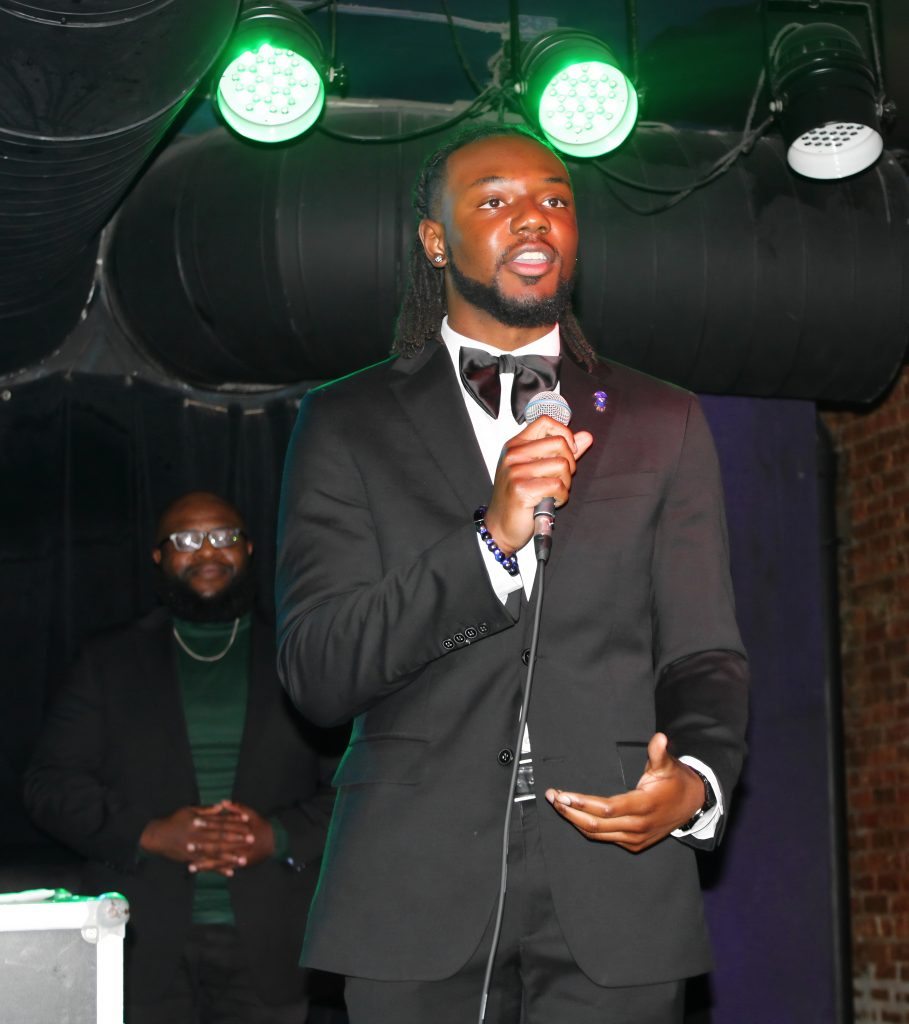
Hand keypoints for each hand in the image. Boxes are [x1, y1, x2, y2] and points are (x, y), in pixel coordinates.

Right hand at [139, 801, 274, 875]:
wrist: (157, 836)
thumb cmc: (174, 820)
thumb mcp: (189, 810)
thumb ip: (206, 810)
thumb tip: (221, 806)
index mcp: (198, 821)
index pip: (220, 820)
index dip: (234, 820)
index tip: (247, 820)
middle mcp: (197, 835)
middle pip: (220, 837)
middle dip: (237, 838)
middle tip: (251, 839)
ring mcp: (194, 849)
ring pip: (215, 853)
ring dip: (231, 856)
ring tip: (244, 859)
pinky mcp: (191, 859)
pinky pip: (207, 865)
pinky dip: (218, 869)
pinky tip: (230, 872)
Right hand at [485, 416, 593, 554]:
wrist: (501, 526)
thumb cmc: (520, 499)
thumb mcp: (540, 470)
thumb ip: (563, 452)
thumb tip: (587, 437)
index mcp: (516, 445)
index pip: (546, 421)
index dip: (565, 433)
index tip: (568, 451)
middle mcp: (514, 455)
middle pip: (559, 442)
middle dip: (570, 463)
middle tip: (561, 479)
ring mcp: (515, 471)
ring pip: (562, 465)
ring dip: (566, 483)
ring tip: (553, 492)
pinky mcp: (521, 489)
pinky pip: (557, 485)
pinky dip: (561, 497)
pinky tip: (551, 501)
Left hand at [543, 733, 706, 852]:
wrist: (692, 805)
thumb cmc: (676, 782)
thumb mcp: (668, 765)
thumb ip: (658, 753)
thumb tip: (659, 737)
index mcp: (644, 806)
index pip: (606, 809)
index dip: (582, 803)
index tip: (564, 795)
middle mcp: (638, 826)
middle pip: (596, 825)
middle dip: (570, 812)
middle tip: (552, 798)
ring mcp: (635, 838)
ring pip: (598, 834)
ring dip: (574, 821)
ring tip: (558, 805)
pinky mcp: (633, 843)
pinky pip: (605, 838)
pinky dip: (587, 828)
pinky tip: (574, 816)